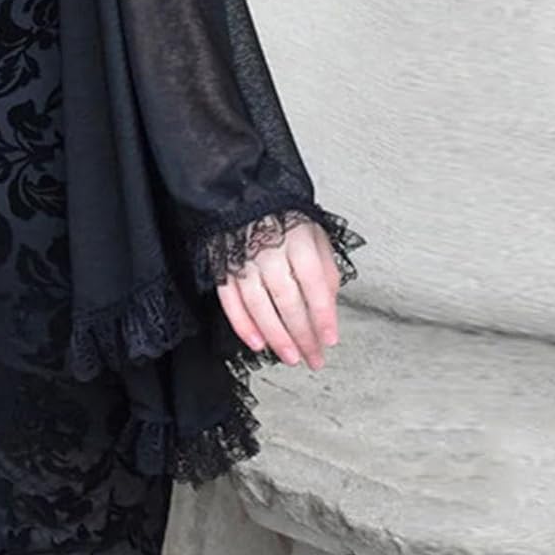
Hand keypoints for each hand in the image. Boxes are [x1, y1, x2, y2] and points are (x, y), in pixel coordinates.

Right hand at [215, 218, 341, 369]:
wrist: (247, 197)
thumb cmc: (286, 219)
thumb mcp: (316, 235)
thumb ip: (326, 270)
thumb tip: (328, 307)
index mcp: (297, 239)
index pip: (313, 283)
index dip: (323, 315)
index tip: (330, 339)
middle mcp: (269, 249)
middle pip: (287, 299)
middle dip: (302, 334)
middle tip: (313, 357)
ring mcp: (243, 259)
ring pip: (258, 304)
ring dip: (275, 336)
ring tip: (290, 357)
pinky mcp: (223, 266)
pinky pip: (230, 300)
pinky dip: (242, 324)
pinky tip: (257, 342)